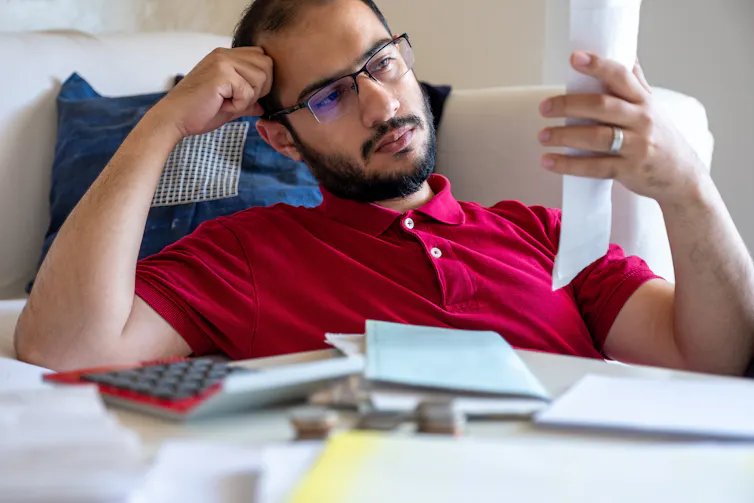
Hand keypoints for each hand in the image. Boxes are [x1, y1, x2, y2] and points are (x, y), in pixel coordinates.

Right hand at [147, 47, 272, 138]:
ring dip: (248, 98)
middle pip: (267, 65)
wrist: (174, 119)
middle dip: (259, 88)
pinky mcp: (221, 73)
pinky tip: (221, 105)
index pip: (262, 57)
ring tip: (226, 102)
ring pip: (261, 78)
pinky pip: (248, 92)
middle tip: (236, 100)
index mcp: (226, 56)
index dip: (261, 80)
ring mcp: (222, 61)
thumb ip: (248, 100)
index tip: (242, 95)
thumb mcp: (229, 104)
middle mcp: (224, 53)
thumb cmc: (199, 112)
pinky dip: (239, 105)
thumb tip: (263, 106)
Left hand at [538, 51, 707, 204]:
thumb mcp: (652, 107)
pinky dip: (568, 165)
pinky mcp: (628, 170)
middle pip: (602, 106)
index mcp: (644, 101)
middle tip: (544, 107)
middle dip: (569, 105)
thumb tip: (625, 54)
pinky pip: (594, 167)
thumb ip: (635, 83)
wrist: (681, 177)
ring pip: (596, 138)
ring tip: (542, 136)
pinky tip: (548, 161)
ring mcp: (636, 146)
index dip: (597, 66)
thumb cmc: (660, 137)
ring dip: (565, 136)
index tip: (574, 58)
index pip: (620, 76)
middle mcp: (642, 121)